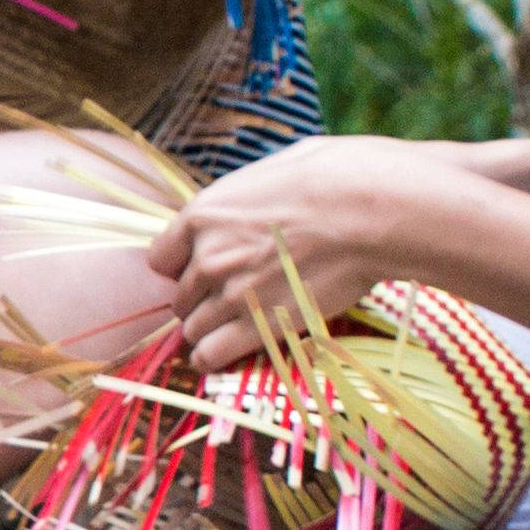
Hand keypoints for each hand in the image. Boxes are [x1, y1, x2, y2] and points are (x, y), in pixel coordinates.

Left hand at [138, 135, 464, 373]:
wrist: (368, 212)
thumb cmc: (333, 179)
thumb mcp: (272, 171)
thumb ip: (246, 199)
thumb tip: (250, 203)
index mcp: (203, 216)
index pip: (160, 258)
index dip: (180, 268)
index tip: (202, 270)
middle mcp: (207, 258)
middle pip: (180, 297)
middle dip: (200, 300)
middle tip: (232, 297)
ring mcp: (231, 295)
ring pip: (193, 329)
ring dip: (209, 330)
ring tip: (235, 326)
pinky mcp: (259, 326)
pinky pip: (211, 355)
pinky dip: (213, 358)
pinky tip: (225, 353)